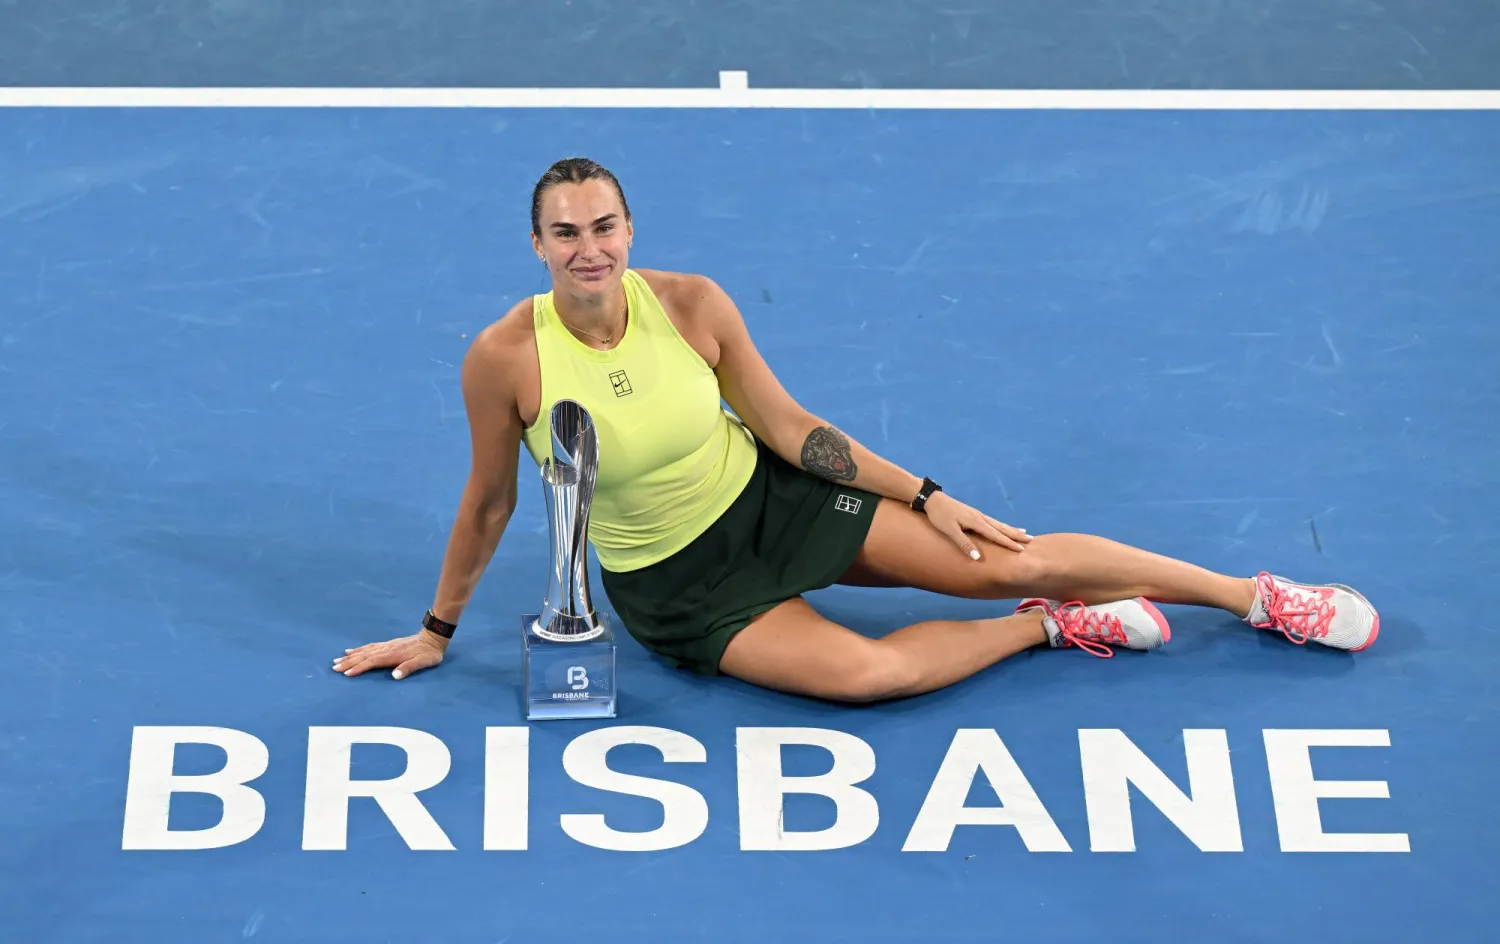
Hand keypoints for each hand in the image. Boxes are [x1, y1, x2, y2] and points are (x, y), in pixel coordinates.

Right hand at [333, 629, 449, 679]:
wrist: (432, 638)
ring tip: (337, 660)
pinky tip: (351, 650)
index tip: (346, 674)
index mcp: (393, 655)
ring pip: (364, 651)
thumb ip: (409, 668)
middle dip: (349, 662)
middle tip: (334, 668)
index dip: (359, 668)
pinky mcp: (387, 644)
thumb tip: (395, 675)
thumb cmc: (429, 654)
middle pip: (364, 656)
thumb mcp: (423, 662)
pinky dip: (358, 649)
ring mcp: (386, 646)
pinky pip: (369, 646)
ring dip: (350, 656)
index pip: (372, 662)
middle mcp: (386, 649)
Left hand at [922, 492, 1032, 557]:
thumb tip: (978, 558)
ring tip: (1023, 532)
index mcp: (976, 522)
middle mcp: (980, 517)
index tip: (1022, 549)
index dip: (1009, 543)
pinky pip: (992, 521)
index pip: (996, 535)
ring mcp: (977, 514)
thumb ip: (964, 544)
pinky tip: (1002, 527)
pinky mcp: (972, 514)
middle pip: (1001, 527)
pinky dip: (1001, 526)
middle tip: (1031, 539)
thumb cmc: (939, 516)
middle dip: (1016, 534)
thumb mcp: (950, 531)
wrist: (932, 499)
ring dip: (1011, 529)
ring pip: (998, 524)